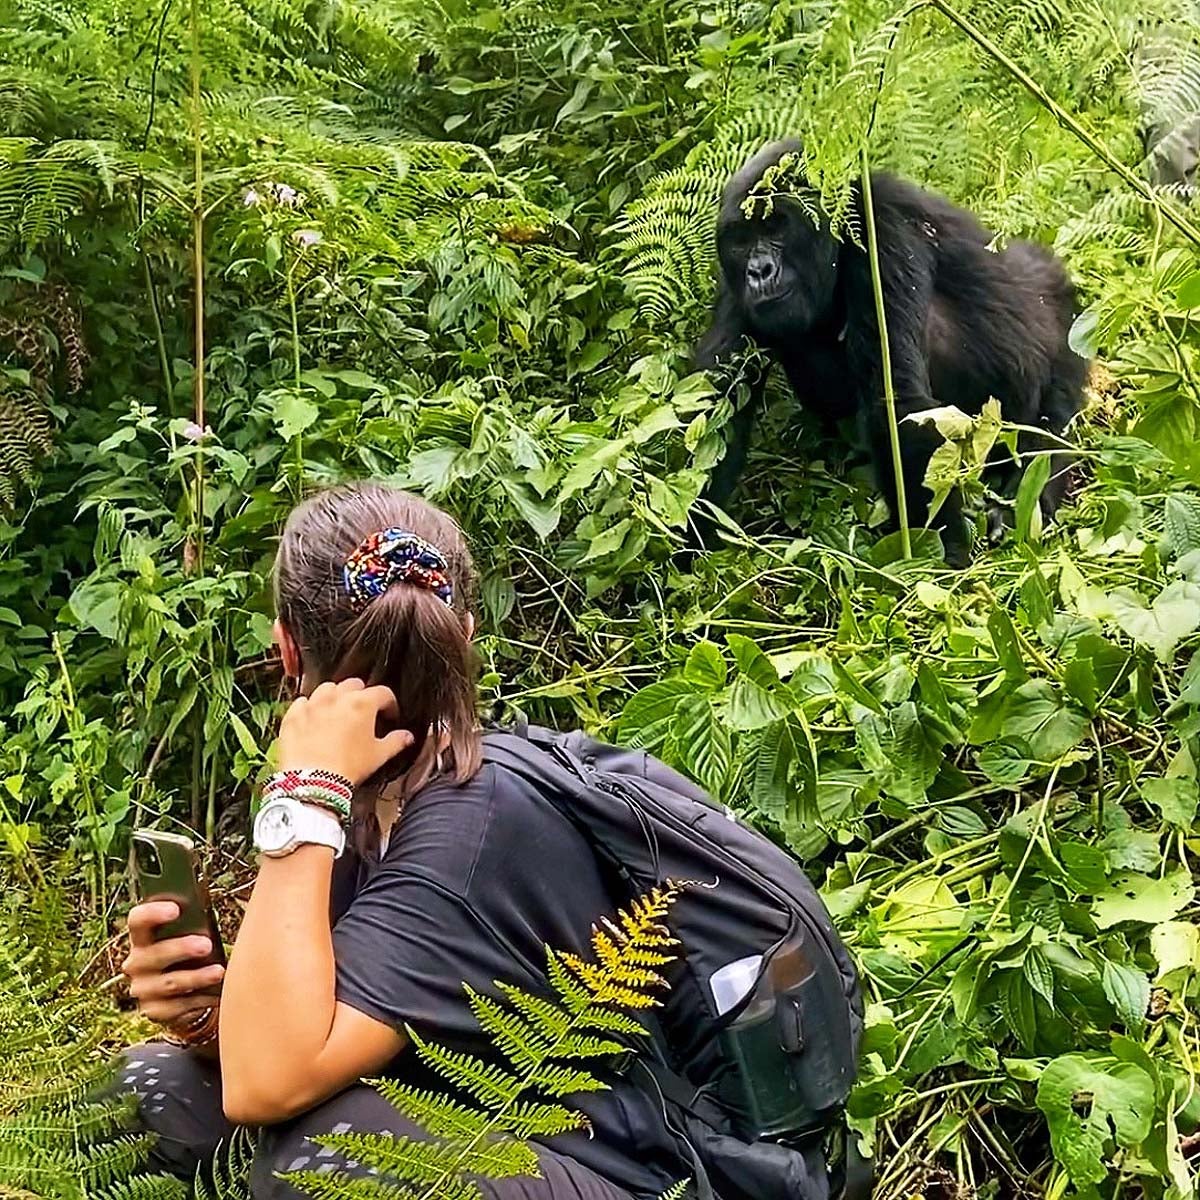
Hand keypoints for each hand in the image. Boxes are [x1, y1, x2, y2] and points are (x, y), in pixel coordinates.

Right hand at [121, 901, 225, 1025]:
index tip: (176, 909)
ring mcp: (143, 989)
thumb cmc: (189, 953)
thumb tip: (210, 910)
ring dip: (196, 977)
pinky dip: (200, 999)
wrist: (183, 993)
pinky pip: (178, 1006)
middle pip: (154, 953)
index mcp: (142, 937)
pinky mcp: (154, 1011)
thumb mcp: (189, 936)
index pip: (137, 920)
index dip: (153, 913)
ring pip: (169, 983)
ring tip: (219, 972)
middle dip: (181, 948)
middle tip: (207, 944)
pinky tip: (217, 995)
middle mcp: (136, 963)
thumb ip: (194, 923)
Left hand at [277, 678, 413, 785]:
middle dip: (362, 695)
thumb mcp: (379, 756)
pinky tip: (314, 719)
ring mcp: (313, 704)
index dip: (390, 705)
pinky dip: (309, 708)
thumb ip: (396, 742)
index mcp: (363, 704)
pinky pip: (302, 702)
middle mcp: (337, 698)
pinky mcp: (294, 716)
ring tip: (338, 711)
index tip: (389, 716)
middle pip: (354, 685)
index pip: (383, 693)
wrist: (313, 782)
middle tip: (364, 713)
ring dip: (335, 696)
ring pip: (327, 689)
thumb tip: (407, 737)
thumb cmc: (348, 767)